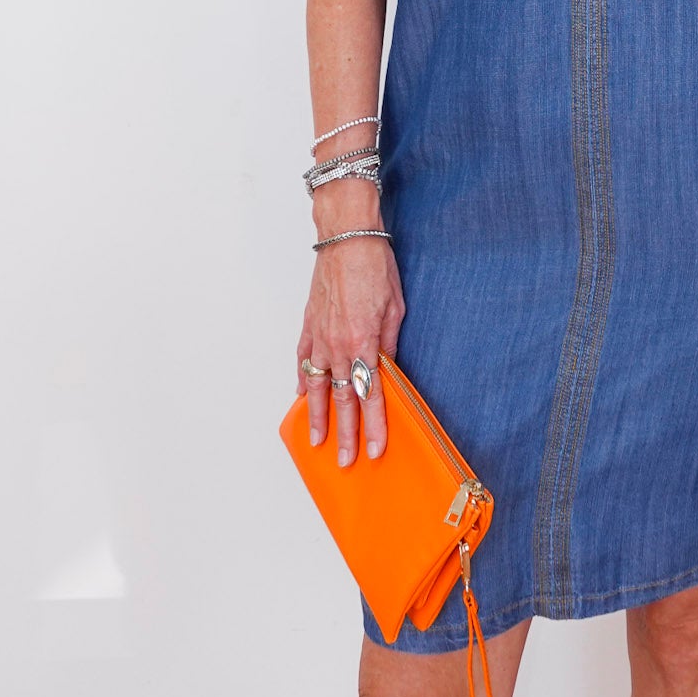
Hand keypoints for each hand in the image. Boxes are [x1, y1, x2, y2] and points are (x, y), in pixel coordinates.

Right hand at [297, 227, 405, 468]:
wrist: (346, 236)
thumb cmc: (374, 265)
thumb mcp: (395, 307)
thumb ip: (389, 344)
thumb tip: (389, 371)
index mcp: (363, 341)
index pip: (371, 394)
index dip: (375, 425)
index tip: (375, 449)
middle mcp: (338, 344)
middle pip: (342, 399)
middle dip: (346, 433)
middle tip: (346, 460)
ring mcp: (319, 336)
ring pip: (317, 386)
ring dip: (317, 416)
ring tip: (317, 440)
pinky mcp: (309, 324)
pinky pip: (304, 359)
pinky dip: (303, 380)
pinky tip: (302, 395)